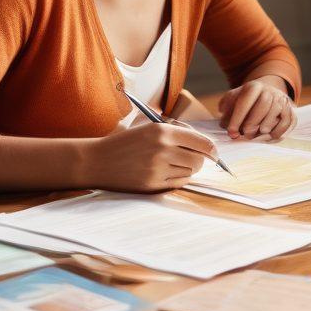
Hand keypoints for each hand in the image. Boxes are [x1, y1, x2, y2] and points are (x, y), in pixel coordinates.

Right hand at [86, 122, 214, 192]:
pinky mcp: (151, 184)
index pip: (201, 142)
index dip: (212, 149)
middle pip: (199, 159)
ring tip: (175, 165)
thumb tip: (204, 142)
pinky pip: (178, 183)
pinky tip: (168, 173)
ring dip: (188, 170)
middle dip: (200, 161)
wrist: (95, 160)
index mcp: (162, 130)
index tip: (215, 154)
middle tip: (193, 160)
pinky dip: (178, 179)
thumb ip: (175, 131)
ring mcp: (156, 167)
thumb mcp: (148, 126)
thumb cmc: (124, 142)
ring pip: (190, 172)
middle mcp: (162, 148)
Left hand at [217, 78, 295, 139]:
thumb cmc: (246, 103)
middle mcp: (270, 90)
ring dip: (266, 126)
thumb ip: (226, 110)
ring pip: (277, 112)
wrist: (267, 96)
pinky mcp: (291, 111)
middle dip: (253, 122)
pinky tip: (268, 136)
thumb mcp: (233, 101)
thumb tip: (225, 123)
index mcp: (254, 87)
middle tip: (245, 134)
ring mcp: (282, 100)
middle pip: (264, 104)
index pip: (246, 100)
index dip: (238, 118)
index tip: (231, 132)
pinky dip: (278, 131)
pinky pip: (287, 122)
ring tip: (256, 135)